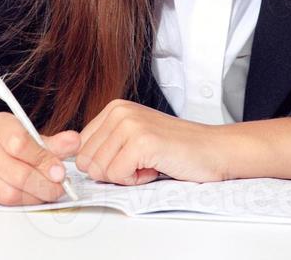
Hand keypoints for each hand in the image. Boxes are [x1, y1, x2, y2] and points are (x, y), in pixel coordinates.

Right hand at [0, 112, 81, 205]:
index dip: (44, 161)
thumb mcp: (22, 132)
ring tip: (46, 193)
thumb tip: (76, 142)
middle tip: (59, 189)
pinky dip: (20, 203)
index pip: (20, 144)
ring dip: (34, 197)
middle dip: (44, 185)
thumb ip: (50, 142)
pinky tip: (29, 196)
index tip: (61, 172)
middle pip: (17, 174)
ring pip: (9, 193)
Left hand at [73, 99, 228, 184]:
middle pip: (86, 160)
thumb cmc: (177, 150)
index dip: (102, 164)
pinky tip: (156, 166)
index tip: (129, 160)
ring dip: (126, 176)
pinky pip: (117, 176)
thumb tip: (76, 163)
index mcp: (113, 108)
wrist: (214, 150)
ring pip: (100, 170)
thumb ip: (106, 145)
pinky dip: (137, 180)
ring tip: (150, 163)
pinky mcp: (141, 141)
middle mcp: (118, 111)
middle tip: (142, 162)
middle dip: (112, 172)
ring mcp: (129, 124)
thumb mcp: (134, 139)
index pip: (80, 147)